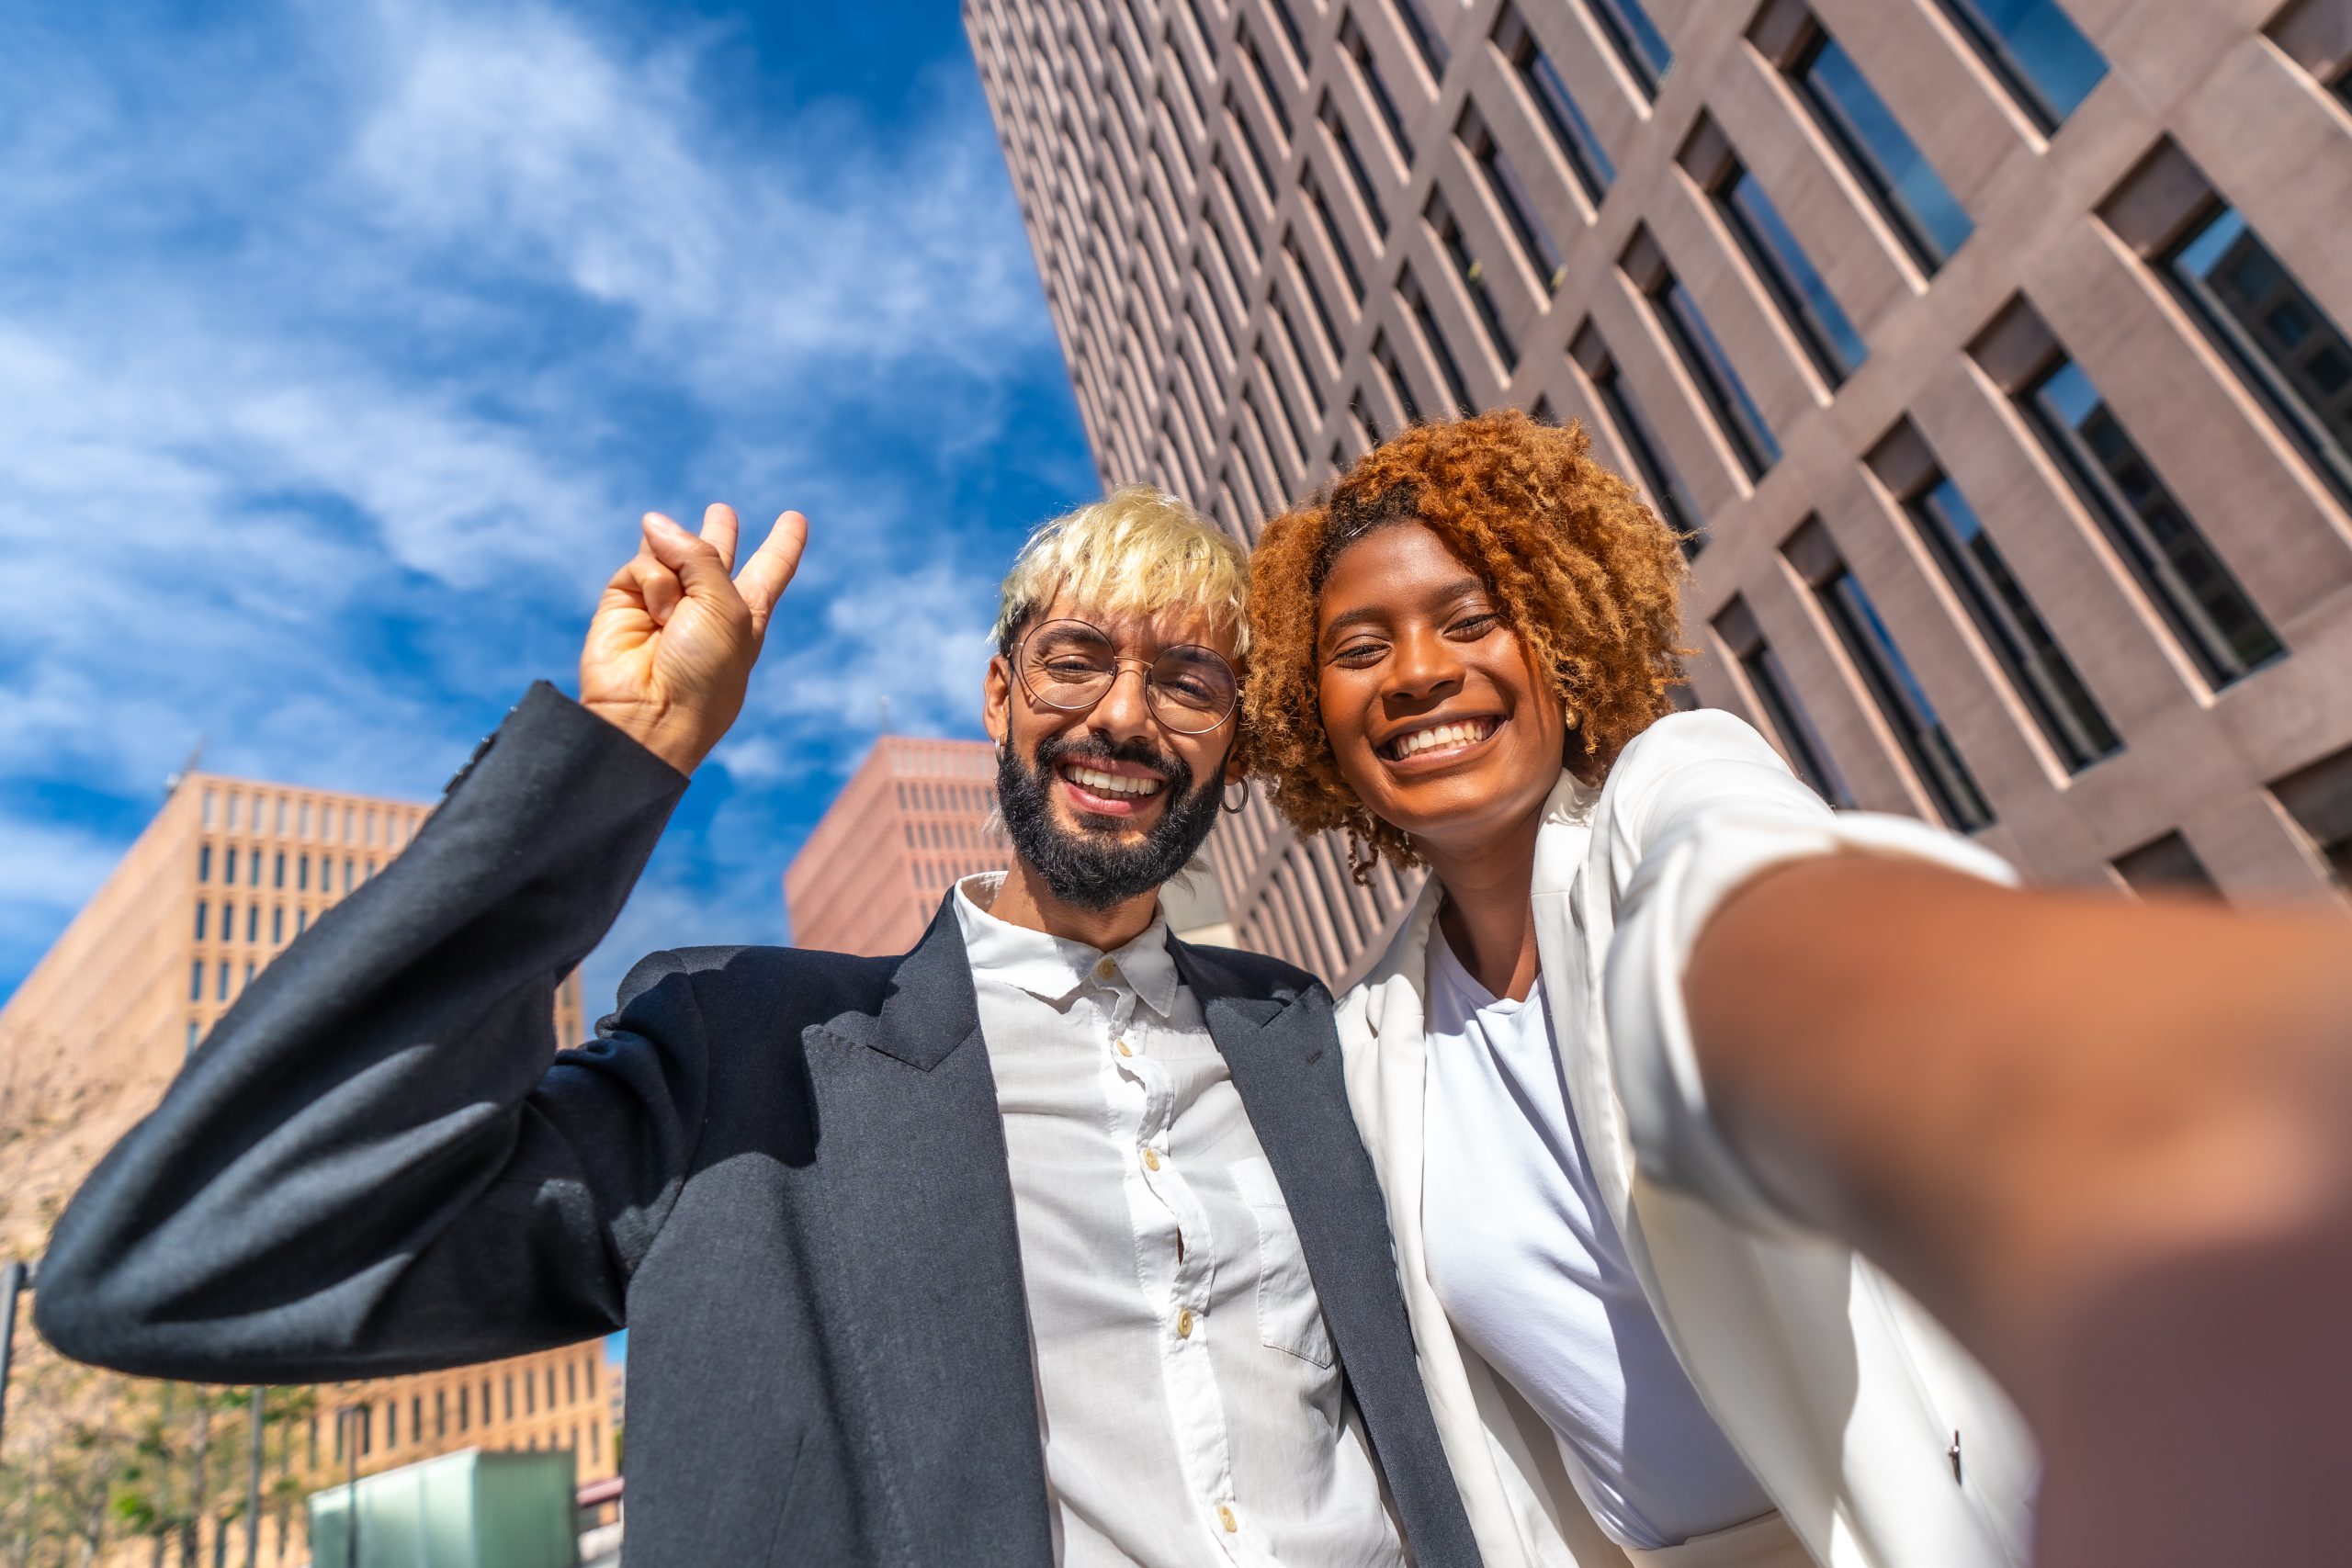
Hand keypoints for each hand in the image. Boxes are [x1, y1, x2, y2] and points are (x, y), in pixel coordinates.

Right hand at [579, 504, 806, 773]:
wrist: (651, 713)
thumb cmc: (704, 671)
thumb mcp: (726, 609)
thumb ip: (700, 556)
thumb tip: (653, 522)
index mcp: (748, 612)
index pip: (771, 568)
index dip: (784, 543)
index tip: (796, 518)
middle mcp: (707, 605)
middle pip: (715, 555)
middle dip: (719, 532)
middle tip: (721, 512)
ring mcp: (664, 601)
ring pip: (672, 549)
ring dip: (677, 557)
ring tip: (676, 608)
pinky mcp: (625, 600)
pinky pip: (644, 565)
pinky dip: (654, 582)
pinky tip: (656, 614)